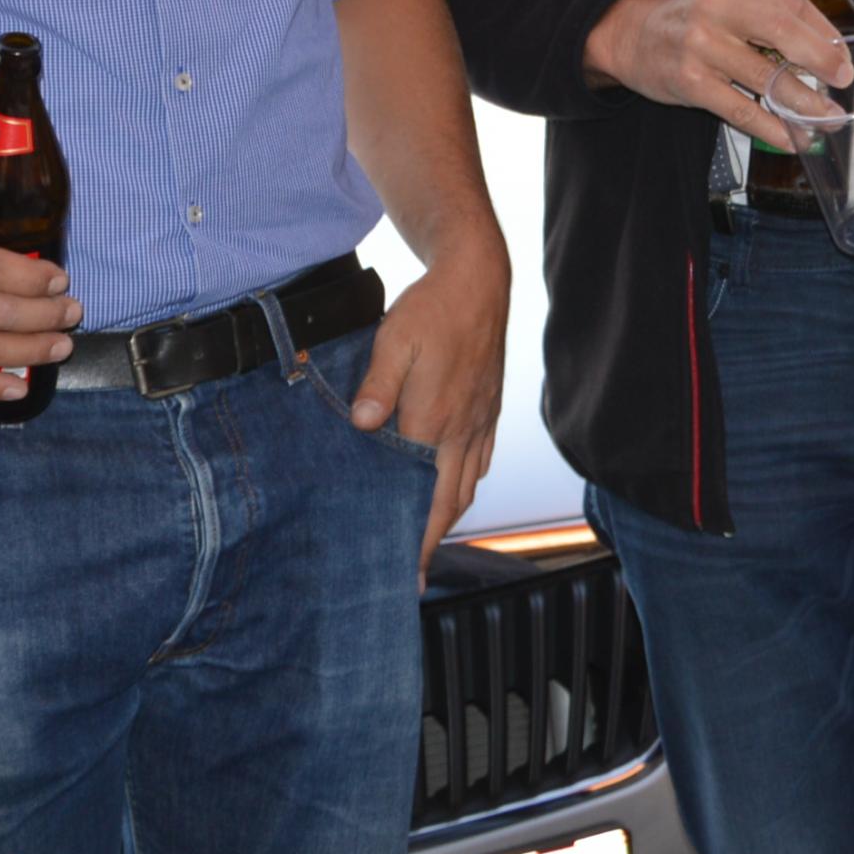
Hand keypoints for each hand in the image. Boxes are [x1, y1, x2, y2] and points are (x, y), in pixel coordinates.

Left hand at [349, 249, 505, 571]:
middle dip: (433, 541)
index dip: (418, 538)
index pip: (426, 496)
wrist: (477, 279)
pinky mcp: (489, 407)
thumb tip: (363, 426)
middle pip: (450, 501)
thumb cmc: (432, 309)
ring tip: (430, 538)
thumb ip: (377, 386)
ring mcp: (480, 420)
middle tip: (416, 573)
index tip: (410, 571)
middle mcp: (463, 429)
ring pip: (467, 484)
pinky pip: (480, 459)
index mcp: (435, 420)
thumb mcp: (393, 340)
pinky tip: (453, 488)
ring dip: (449, 515)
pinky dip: (466, 483)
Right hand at [583, 0, 853, 153]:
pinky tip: (791, 137)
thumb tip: (831, 55)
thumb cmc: (694, 20)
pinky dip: (770, 127)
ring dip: (804, 103)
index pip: (792, 4)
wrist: (634, 38)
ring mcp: (701, 44)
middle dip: (821, 61)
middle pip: (782, 32)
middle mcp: (716, 6)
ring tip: (827, 119)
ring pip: (766, 77)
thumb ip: (773, 16)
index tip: (844, 59)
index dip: (825, 34)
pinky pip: (741, 109)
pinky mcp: (690, 81)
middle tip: (845, 83)